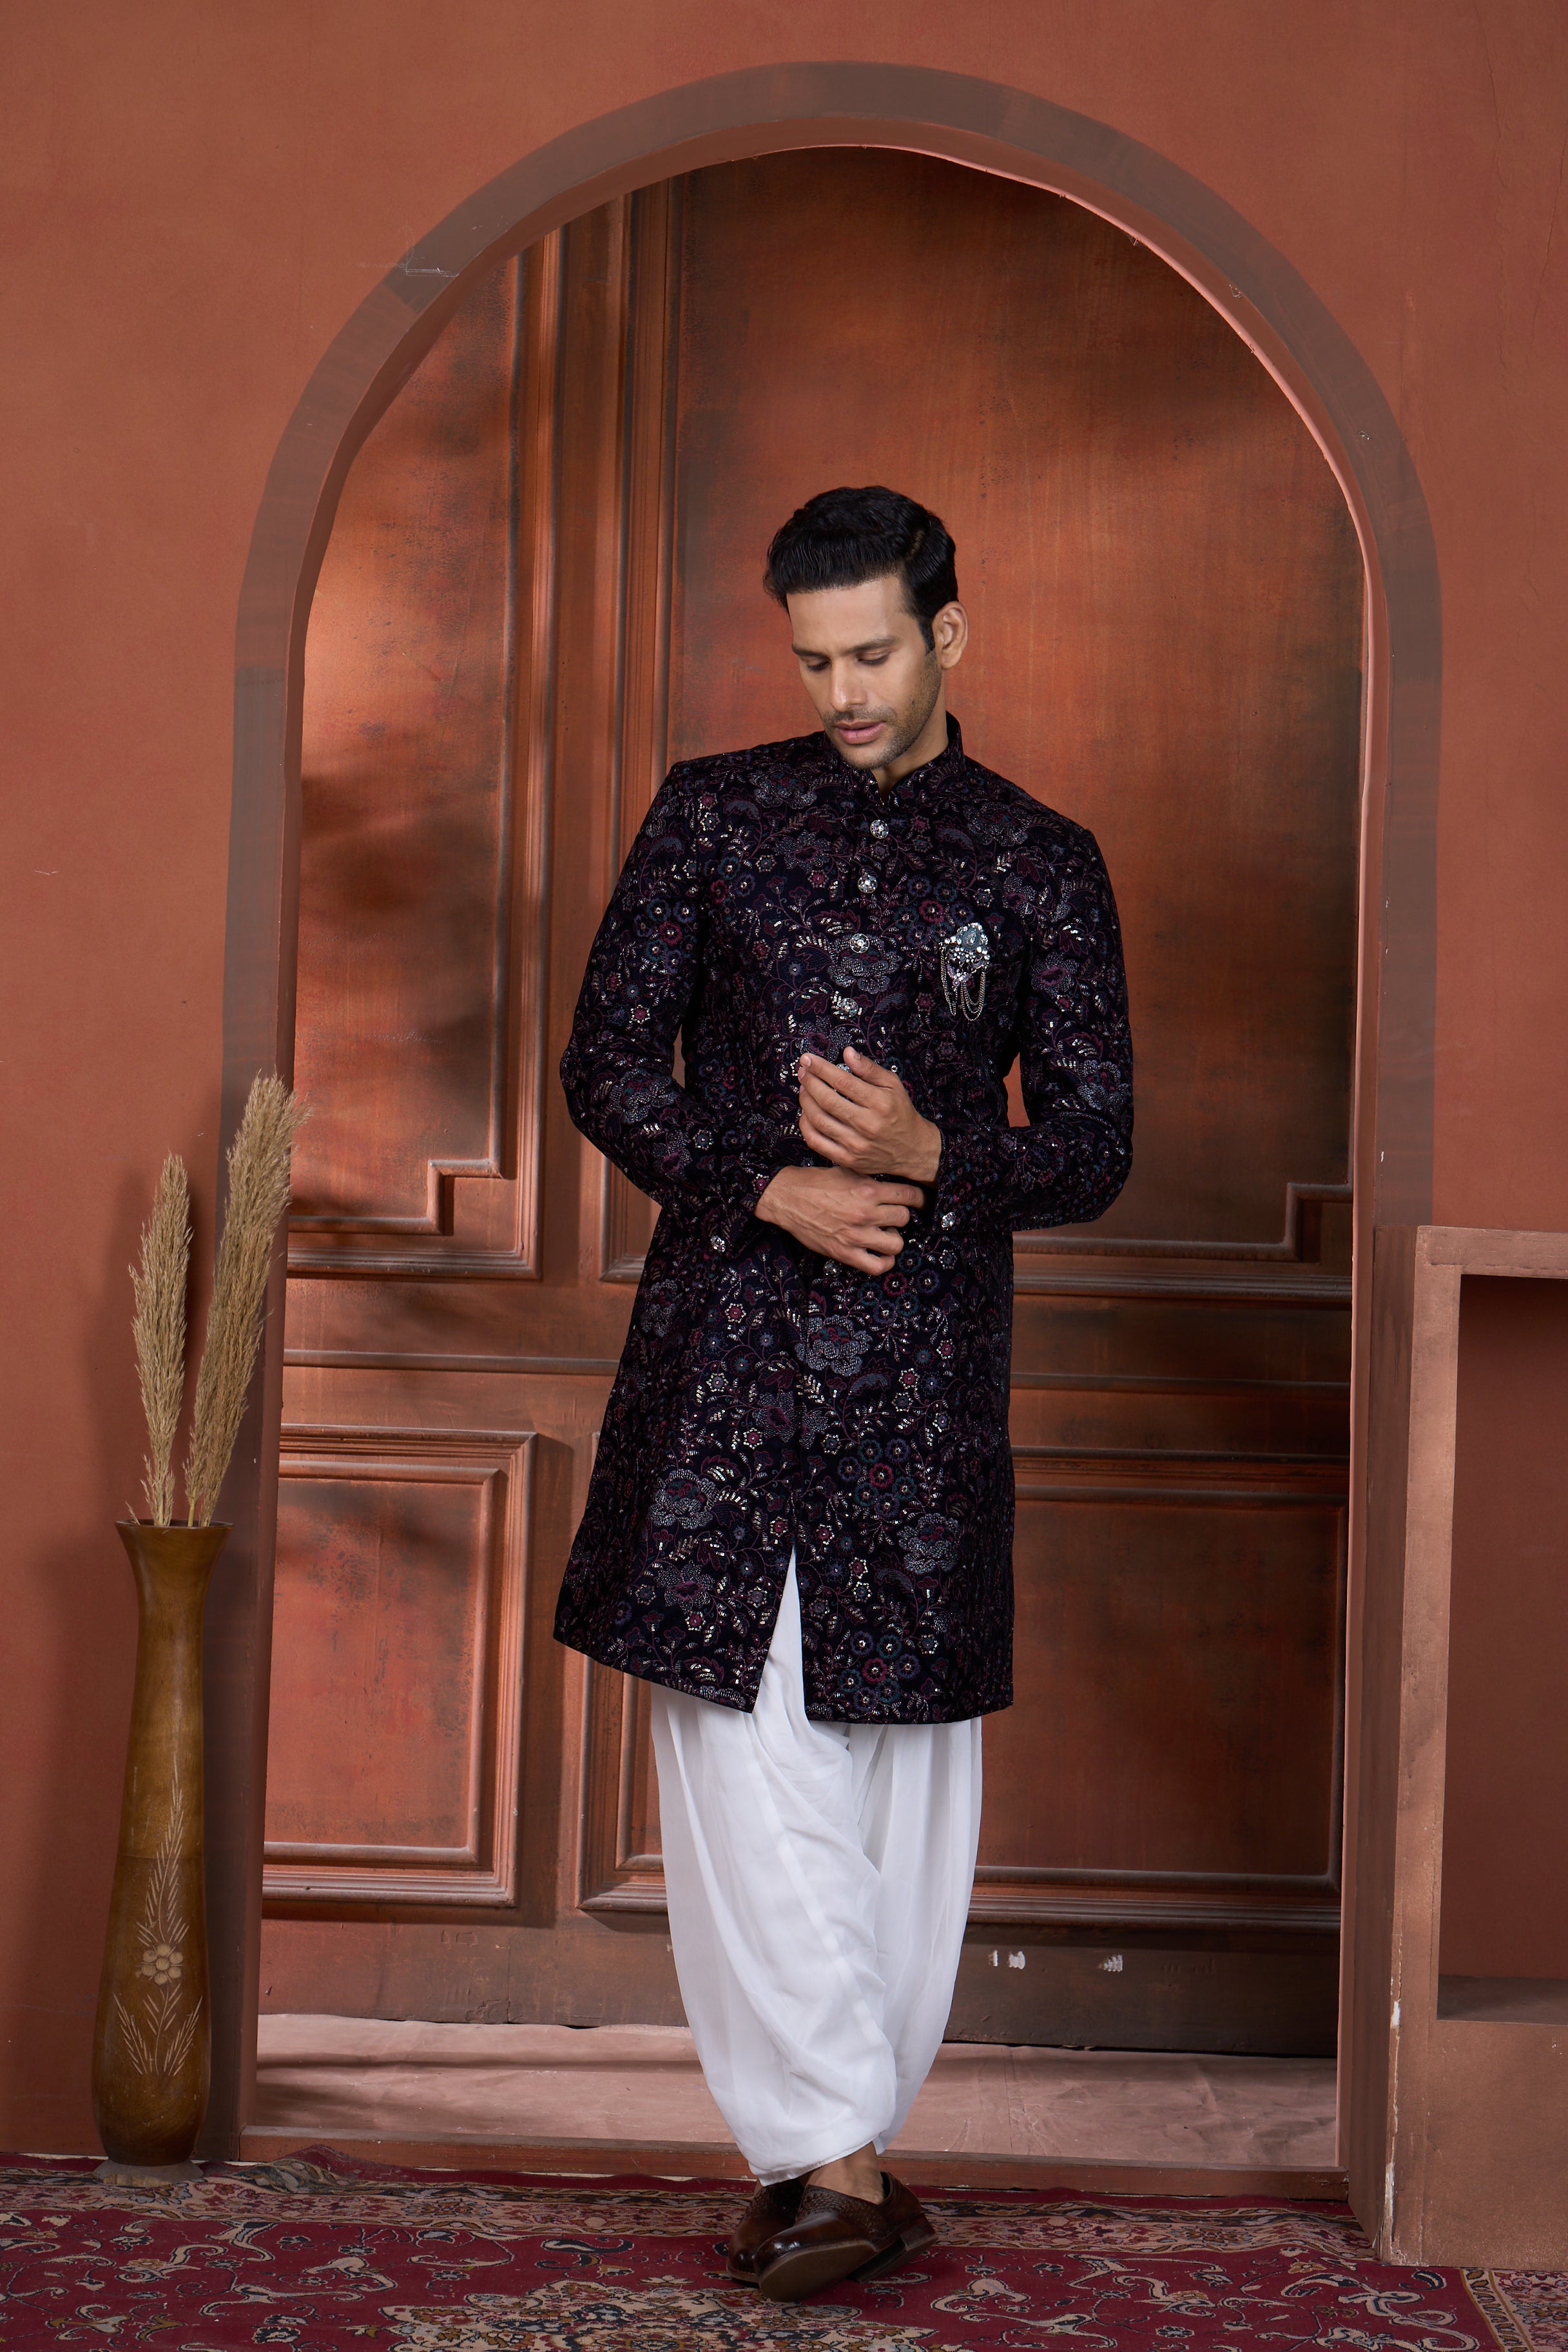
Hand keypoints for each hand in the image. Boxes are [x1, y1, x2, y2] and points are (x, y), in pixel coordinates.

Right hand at [755, 1164, 925, 1274]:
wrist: (787, 1197)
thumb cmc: (816, 1182)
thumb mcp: (847, 1171)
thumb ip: (872, 1180)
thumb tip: (896, 1187)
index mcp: (868, 1189)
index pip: (910, 1195)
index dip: (919, 1198)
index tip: (919, 1201)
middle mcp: (865, 1213)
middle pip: (904, 1218)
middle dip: (900, 1215)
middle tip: (891, 1215)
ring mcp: (856, 1235)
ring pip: (897, 1243)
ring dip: (893, 1238)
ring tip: (884, 1233)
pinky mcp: (845, 1253)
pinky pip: (877, 1266)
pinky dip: (884, 1261)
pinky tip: (880, 1253)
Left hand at [798, 1049, 942, 1185]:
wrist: (912, 1150)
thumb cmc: (900, 1112)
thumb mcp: (893, 1085)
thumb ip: (869, 1069)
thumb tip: (847, 1052)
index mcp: (879, 1103)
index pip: (842, 1081)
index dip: (820, 1068)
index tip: (807, 1058)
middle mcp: (867, 1124)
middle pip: (827, 1100)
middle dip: (809, 1082)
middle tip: (802, 1071)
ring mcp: (856, 1144)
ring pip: (819, 1120)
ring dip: (805, 1101)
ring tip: (804, 1089)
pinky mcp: (847, 1159)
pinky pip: (816, 1142)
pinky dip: (806, 1126)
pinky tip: (806, 1113)